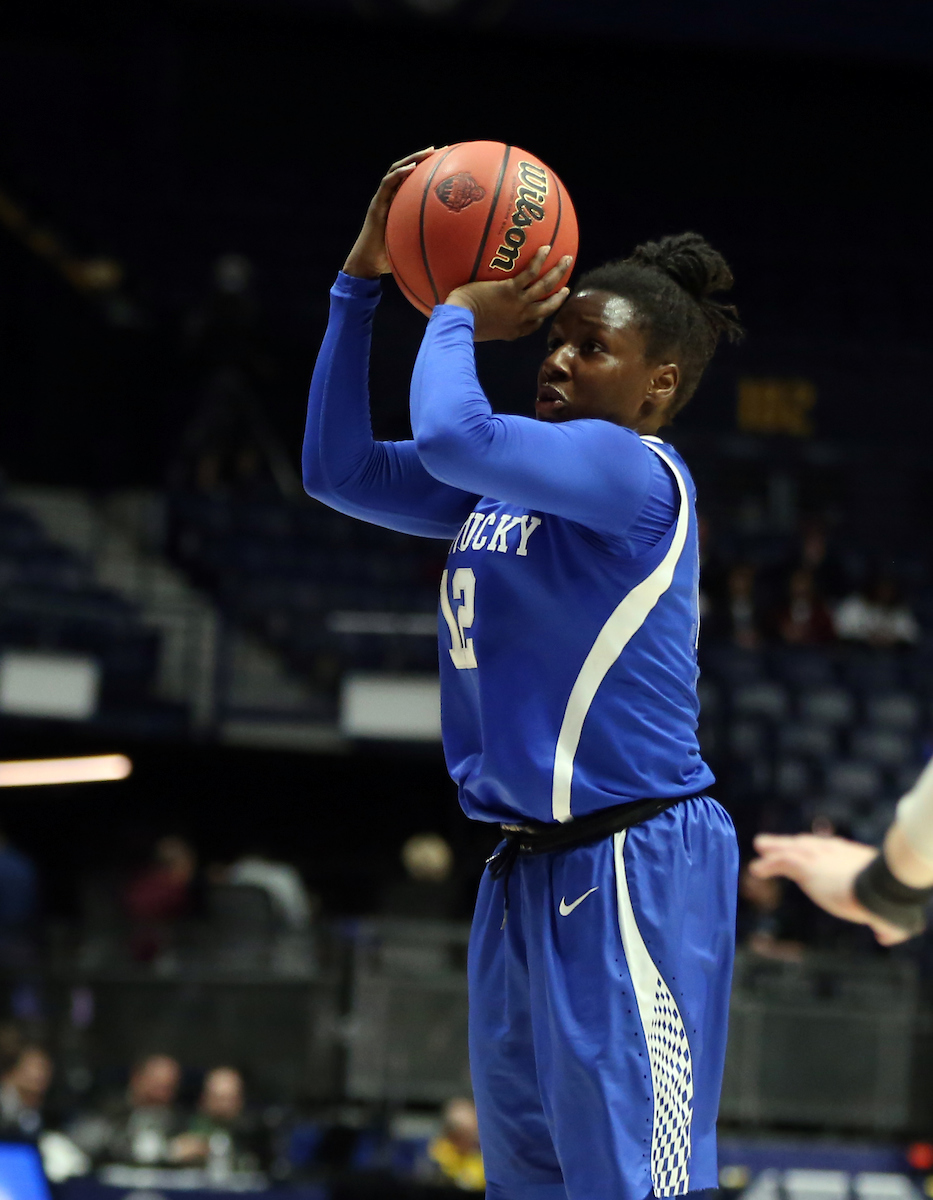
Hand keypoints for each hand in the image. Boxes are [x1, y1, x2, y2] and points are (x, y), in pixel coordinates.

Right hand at [343, 147, 440, 278]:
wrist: (368, 264)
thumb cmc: (390, 259)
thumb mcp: (413, 244)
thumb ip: (427, 237)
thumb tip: (453, 244)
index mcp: (398, 204)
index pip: (412, 180)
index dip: (427, 169)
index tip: (446, 161)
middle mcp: (389, 198)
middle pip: (405, 170)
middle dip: (422, 157)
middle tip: (441, 149)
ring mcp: (382, 199)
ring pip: (396, 171)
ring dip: (412, 160)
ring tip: (429, 152)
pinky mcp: (376, 205)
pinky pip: (387, 184)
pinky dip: (399, 174)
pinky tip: (411, 168)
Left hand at [446, 245, 572, 341]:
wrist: (461, 320)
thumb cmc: (462, 326)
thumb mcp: (479, 332)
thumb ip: (484, 325)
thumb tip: (473, 319)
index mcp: (513, 330)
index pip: (533, 325)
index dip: (541, 319)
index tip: (544, 314)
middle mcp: (521, 318)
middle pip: (548, 307)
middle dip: (560, 297)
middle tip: (567, 288)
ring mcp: (519, 303)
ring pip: (545, 286)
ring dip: (558, 272)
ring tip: (567, 259)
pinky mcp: (511, 289)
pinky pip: (530, 273)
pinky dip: (539, 260)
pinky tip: (546, 248)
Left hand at [750, 833, 909, 945]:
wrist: (878, 889)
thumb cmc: (886, 900)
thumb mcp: (886, 911)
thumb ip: (885, 923)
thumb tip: (887, 937)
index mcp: (852, 858)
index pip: (832, 849)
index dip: (821, 851)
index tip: (811, 851)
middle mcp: (833, 851)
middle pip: (807, 844)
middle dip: (793, 844)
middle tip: (780, 844)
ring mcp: (817, 855)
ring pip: (789, 848)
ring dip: (774, 848)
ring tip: (760, 846)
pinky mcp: (803, 864)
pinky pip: (779, 861)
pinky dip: (766, 866)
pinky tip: (755, 869)